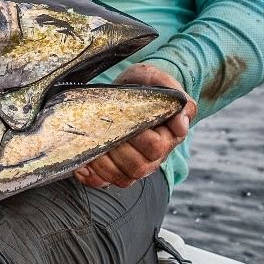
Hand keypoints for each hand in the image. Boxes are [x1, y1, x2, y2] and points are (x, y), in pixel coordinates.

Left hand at [75, 64, 196, 188]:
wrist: (130, 87)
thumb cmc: (145, 85)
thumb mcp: (159, 81)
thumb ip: (175, 99)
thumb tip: (181, 125)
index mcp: (167, 138)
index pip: (156, 147)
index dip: (140, 138)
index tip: (128, 121)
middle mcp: (152, 157)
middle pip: (137, 166)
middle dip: (116, 150)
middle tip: (103, 131)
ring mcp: (133, 165)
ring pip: (121, 177)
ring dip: (102, 164)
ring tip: (90, 145)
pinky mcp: (114, 169)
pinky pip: (104, 182)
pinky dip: (91, 177)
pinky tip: (82, 164)